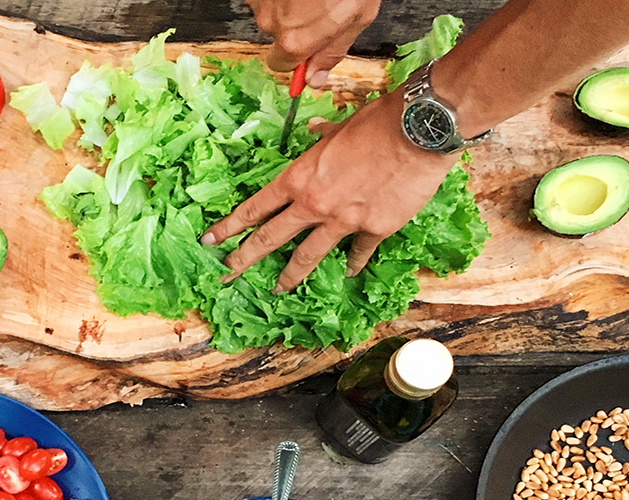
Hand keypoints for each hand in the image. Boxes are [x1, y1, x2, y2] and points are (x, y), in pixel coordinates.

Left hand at [200, 92, 453, 293]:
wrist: (418, 131)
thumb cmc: (378, 121)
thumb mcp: (341, 126)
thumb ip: (323, 135)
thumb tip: (314, 128)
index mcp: (299, 177)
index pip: (255, 207)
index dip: (230, 225)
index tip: (211, 239)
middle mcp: (314, 204)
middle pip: (270, 238)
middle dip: (244, 259)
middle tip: (226, 274)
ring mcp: (343, 221)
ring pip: (308, 256)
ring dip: (290, 275)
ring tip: (278, 288)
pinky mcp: (374, 229)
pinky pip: (357, 252)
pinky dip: (353, 263)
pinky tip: (347, 272)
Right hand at [245, 0, 379, 85]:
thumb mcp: (356, 18)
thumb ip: (332, 51)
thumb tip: (315, 78)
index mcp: (294, 40)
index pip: (281, 64)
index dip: (298, 54)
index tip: (310, 43)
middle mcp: (269, 21)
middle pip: (276, 31)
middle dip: (295, 20)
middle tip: (321, 2)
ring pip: (270, 6)